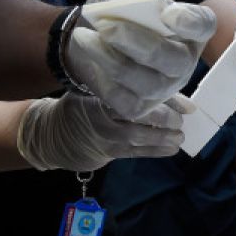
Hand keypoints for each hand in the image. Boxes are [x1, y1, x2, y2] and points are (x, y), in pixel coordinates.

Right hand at [16, 93, 189, 170]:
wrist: (53, 134)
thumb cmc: (83, 105)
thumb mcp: (98, 89)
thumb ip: (133, 86)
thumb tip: (174, 83)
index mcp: (100, 92)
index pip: (134, 92)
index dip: (161, 97)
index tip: (181, 102)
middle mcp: (101, 112)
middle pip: (137, 114)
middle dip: (164, 118)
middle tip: (180, 120)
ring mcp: (104, 134)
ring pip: (138, 136)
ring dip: (163, 137)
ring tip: (180, 136)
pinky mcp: (107, 152)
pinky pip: (135, 153)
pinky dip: (156, 151)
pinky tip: (171, 148)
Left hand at [67, 0, 216, 117]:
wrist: (92, 36)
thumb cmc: (118, 14)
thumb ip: (138, 1)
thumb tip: (154, 14)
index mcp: (189, 30)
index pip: (204, 25)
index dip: (191, 22)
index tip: (168, 14)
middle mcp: (185, 62)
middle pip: (175, 60)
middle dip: (138, 43)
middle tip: (105, 26)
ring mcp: (165, 88)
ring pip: (145, 82)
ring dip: (110, 58)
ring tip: (84, 37)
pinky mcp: (140, 107)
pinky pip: (122, 98)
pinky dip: (102, 77)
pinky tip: (91, 58)